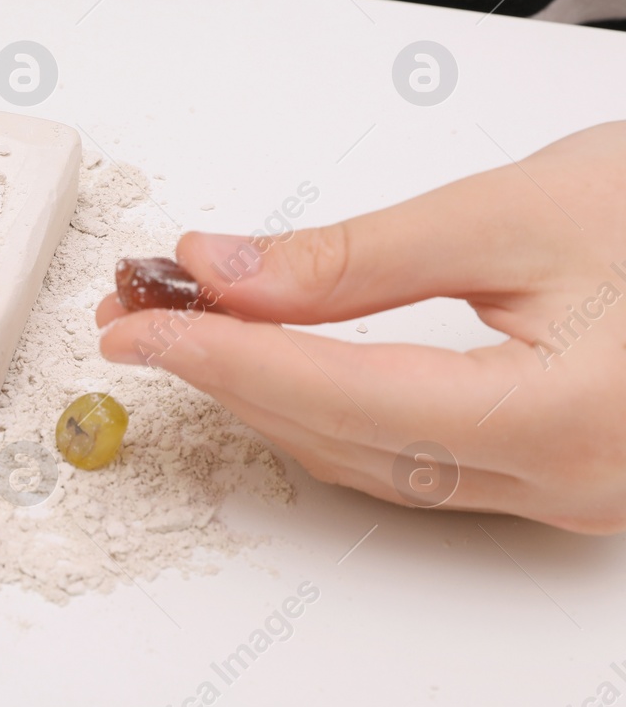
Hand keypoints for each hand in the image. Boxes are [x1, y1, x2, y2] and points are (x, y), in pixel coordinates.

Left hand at [96, 122, 625, 533]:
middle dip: (231, 378)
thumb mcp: (517, 212)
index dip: (226, 360)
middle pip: (346, 442)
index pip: (342, 398)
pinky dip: (332, 411)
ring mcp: (568, 494)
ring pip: (374, 463)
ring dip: (270, 397)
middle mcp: (568, 483)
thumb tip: (224, 272)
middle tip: (142, 318)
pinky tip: (279, 366)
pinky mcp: (562, 476)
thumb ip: (360, 257)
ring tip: (189, 334)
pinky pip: (416, 462)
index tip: (138, 328)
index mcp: (564, 419)